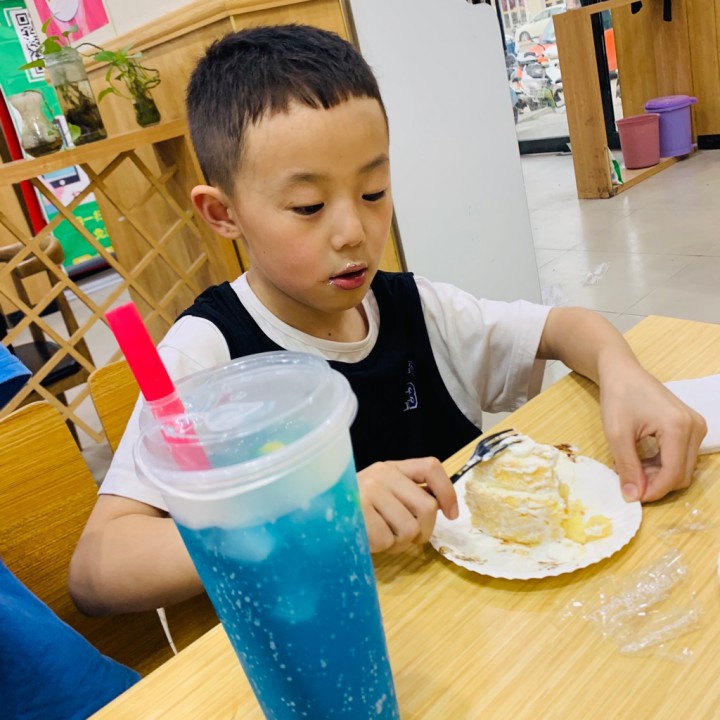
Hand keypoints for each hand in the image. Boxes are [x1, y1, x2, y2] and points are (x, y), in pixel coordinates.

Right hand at [357, 457, 457, 552]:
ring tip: (383, 536)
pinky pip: (388, 540)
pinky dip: (382, 547)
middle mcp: (382, 475)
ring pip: (410, 528)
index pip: (430, 467)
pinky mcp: (359, 513)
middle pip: (427, 507)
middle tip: (407, 537)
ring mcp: (370, 492)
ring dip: (400, 542)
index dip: (447, 491)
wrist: (317, 514)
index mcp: (391, 467)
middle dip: (424, 530)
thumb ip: (407, 494)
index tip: (452, 514)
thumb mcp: (382, 492)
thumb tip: (442, 509)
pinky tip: (369, 538)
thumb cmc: (355, 507)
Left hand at [599, 361, 706, 501]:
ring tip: (631, 467)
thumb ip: (627, 467)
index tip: (632, 496)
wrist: (622, 372)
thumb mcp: (616, 434)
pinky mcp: (691, 426)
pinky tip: (641, 459)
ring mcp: (696, 426)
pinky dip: (662, 464)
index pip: (673, 474)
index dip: (653, 490)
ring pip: (683, 468)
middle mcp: (694, 427)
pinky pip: (681, 456)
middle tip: (628, 480)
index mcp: (678, 427)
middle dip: (656, 484)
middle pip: (682, 474)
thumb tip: (633, 497)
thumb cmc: (618, 397)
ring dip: (658, 475)